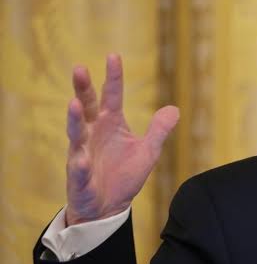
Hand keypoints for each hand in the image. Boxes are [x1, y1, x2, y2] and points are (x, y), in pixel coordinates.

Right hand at [65, 54, 178, 225]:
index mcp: (110, 124)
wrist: (108, 207)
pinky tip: (82, 159)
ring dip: (75, 120)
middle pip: (86, 107)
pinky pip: (79, 169)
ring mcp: (82, 153)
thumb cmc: (123, 176)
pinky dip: (80, 164)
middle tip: (79, 69)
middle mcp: (93, 134)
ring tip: (74, 104)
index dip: (113, 77)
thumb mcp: (147, 151)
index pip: (111, 96)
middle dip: (82, 89)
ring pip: (77, 134)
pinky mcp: (79, 177)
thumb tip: (175, 108)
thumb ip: (159, 130)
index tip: (113, 56)